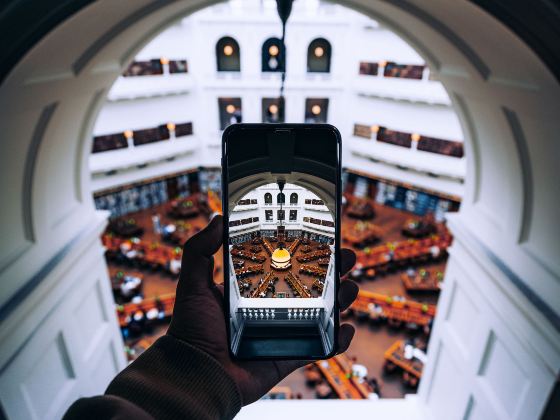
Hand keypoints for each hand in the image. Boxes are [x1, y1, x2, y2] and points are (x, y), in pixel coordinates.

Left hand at [168, 215, 357, 404]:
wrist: (197, 375)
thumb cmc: (192, 331)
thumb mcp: (192, 283)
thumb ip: (199, 250)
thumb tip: (218, 217)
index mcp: (254, 288)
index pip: (286, 263)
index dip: (306, 250)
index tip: (322, 235)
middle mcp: (273, 307)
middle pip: (311, 284)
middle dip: (333, 270)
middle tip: (347, 256)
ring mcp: (285, 331)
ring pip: (322, 312)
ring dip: (341, 299)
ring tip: (350, 287)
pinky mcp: (291, 355)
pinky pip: (321, 347)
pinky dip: (338, 340)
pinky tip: (346, 328)